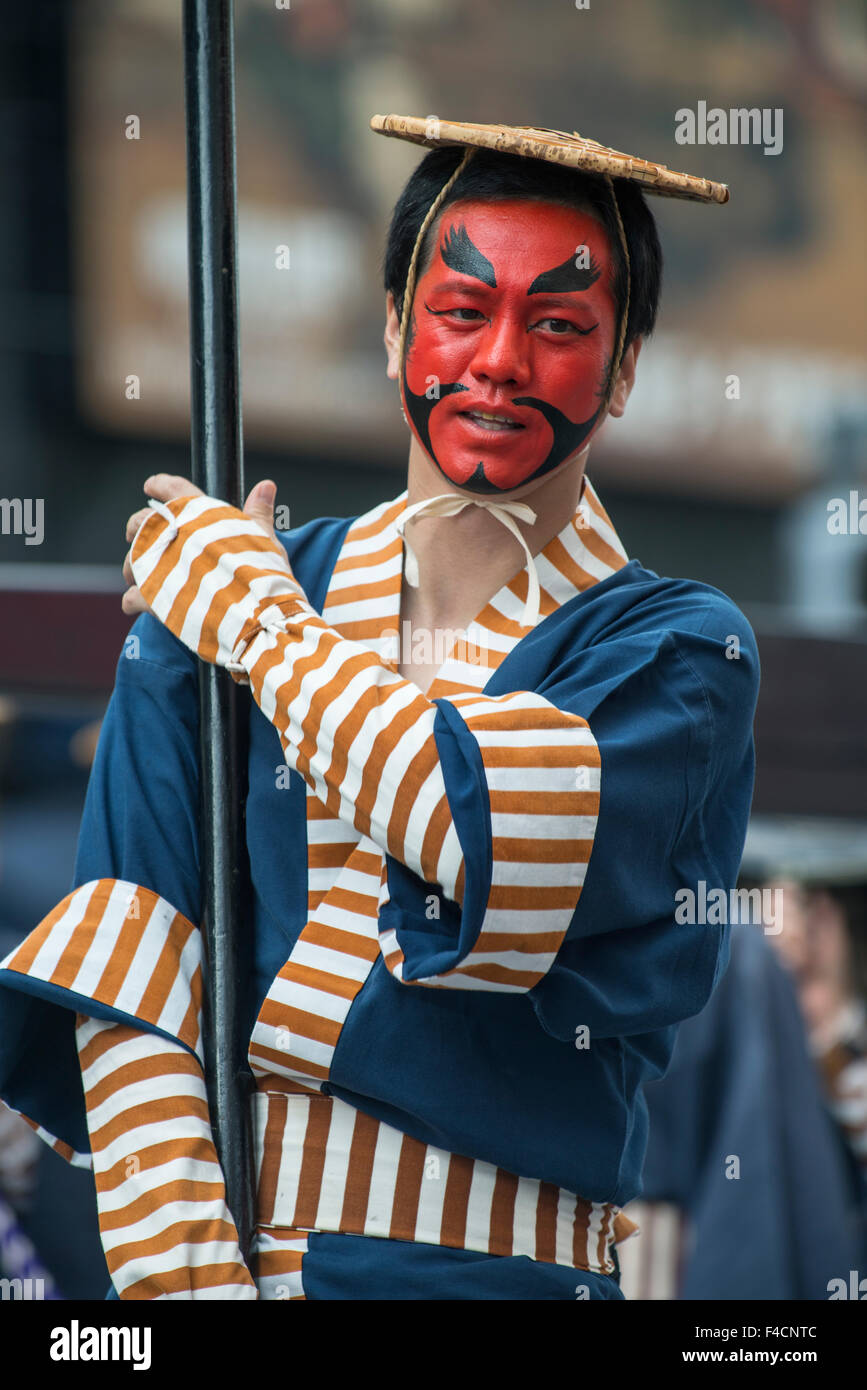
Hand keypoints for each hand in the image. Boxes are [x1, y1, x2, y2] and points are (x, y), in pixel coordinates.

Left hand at [121, 473, 277, 615]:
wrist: (255, 612)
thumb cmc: (262, 573)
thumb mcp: (264, 537)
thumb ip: (259, 511)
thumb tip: (265, 486)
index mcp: (201, 517)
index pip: (175, 490)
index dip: (160, 485)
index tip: (151, 486)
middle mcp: (176, 536)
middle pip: (142, 522)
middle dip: (137, 526)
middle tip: (135, 534)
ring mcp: (162, 566)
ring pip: (133, 560)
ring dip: (132, 567)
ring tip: (137, 576)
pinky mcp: (156, 597)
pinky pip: (133, 597)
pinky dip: (132, 600)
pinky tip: (134, 603)